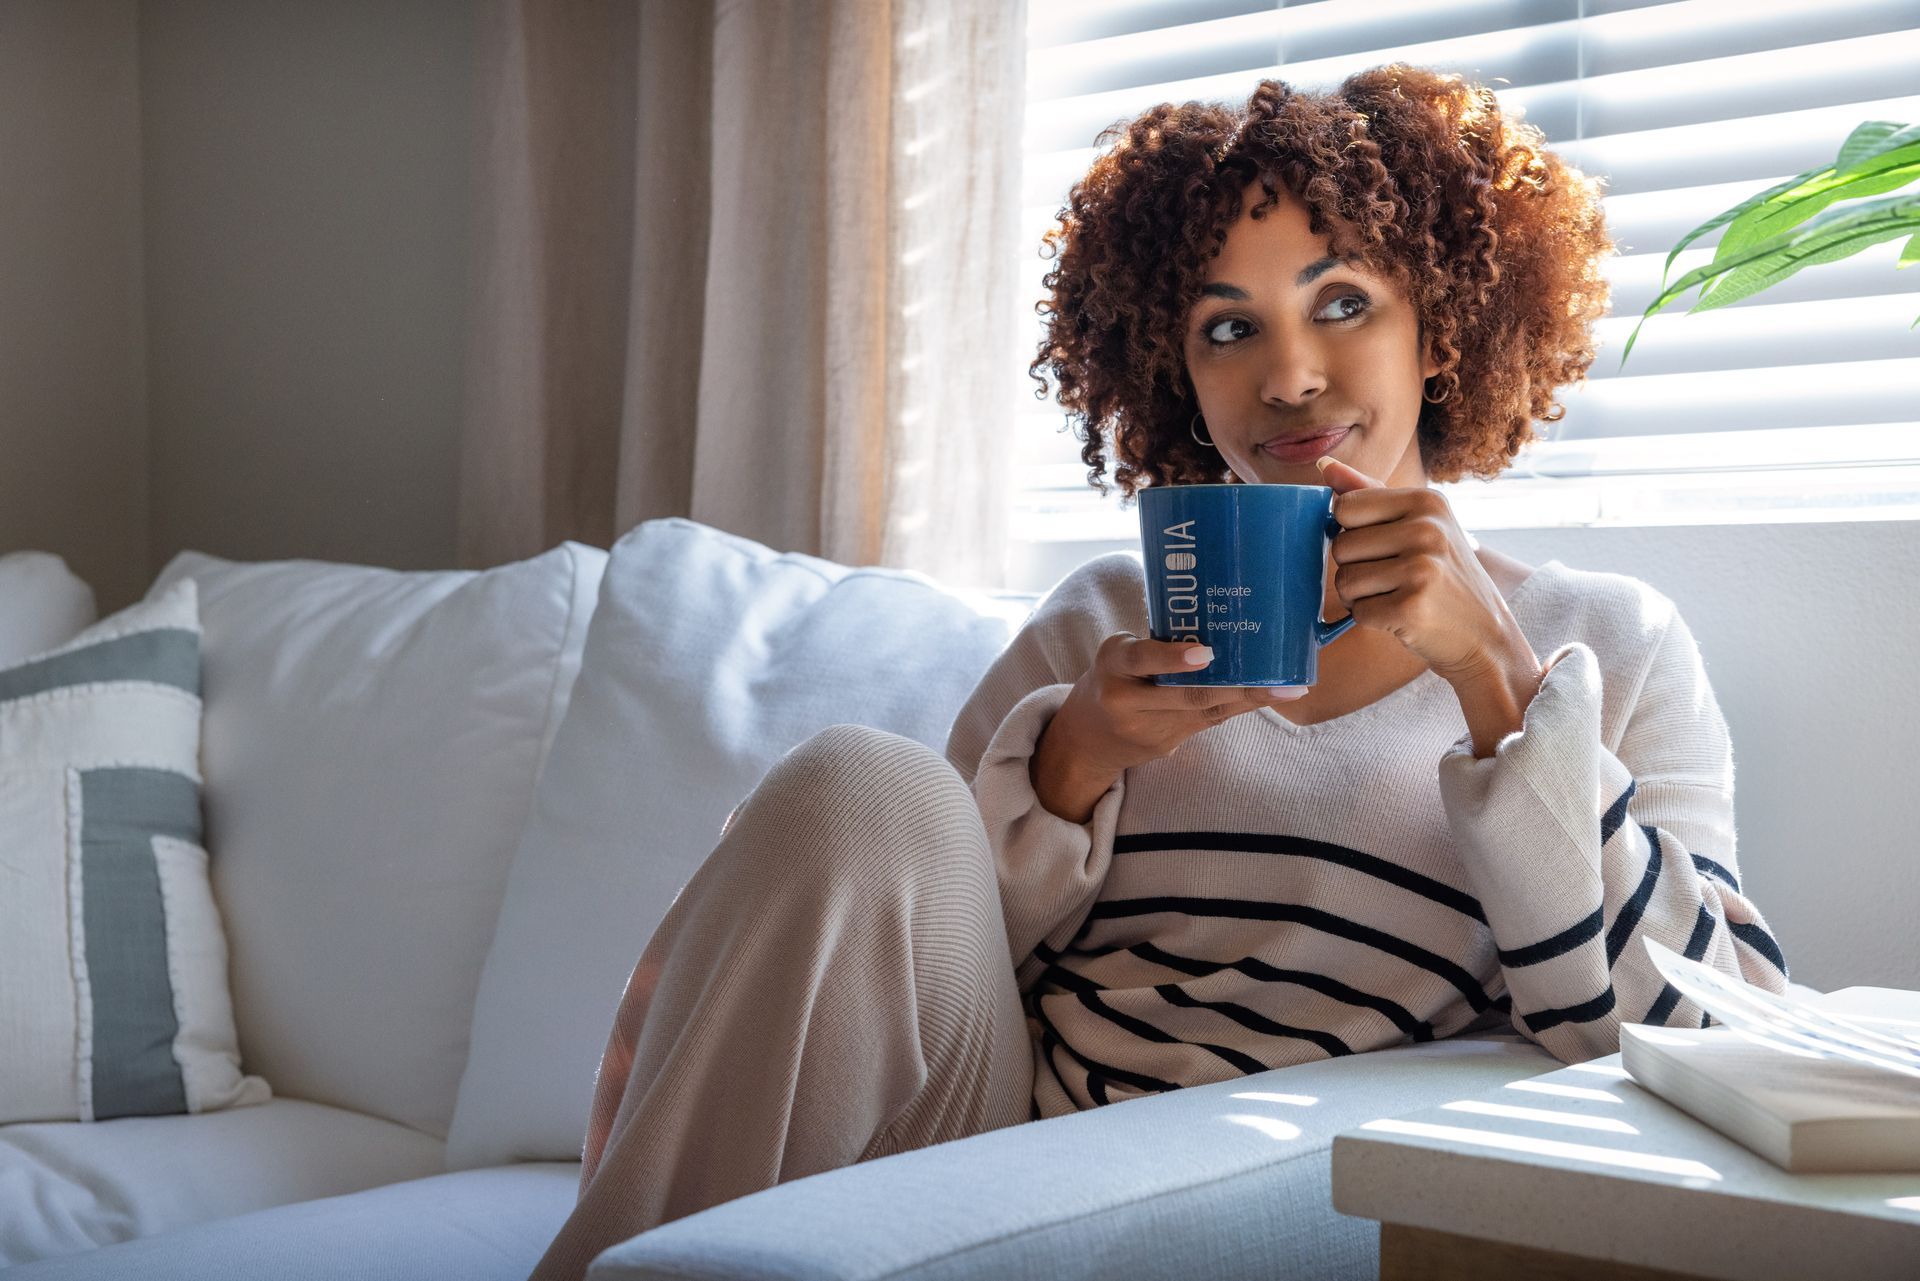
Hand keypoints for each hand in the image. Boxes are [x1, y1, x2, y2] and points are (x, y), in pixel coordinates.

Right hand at [1049, 634, 1307, 768]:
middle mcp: (1125, 698)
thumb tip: (1221, 611)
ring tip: (1286, 689)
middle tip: (1272, 678)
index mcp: (1113, 663)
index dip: (1173, 657)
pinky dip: (1240, 708)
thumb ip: (1158, 643)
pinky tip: (1269, 698)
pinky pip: (1208, 723)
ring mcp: (1145, 727)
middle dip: (1232, 686)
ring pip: (1203, 711)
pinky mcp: (1163, 745)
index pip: (1141, 657)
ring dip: (1248, 699)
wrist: (1087, 736)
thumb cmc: (1116, 677)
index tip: (1206, 654)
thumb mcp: (1122, 654)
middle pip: (1184, 694)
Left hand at [1314, 455, 1536, 687]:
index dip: (1351, 533)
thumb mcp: (1420, 524)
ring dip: (1360, 597)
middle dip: (1354, 568)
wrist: (1485, 634)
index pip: (1344, 507)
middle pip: (1340, 546)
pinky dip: (1372, 620)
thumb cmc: (1443, 576)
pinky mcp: (1413, 607)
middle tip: (1393, 579)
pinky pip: (1358, 612)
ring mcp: (1422, 568)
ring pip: (1344, 581)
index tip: (1382, 546)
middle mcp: (1427, 529)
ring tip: (1397, 596)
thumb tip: (1323, 465)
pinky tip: (1403, 617)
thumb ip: (1369, 493)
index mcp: (1426, 501)